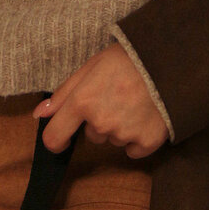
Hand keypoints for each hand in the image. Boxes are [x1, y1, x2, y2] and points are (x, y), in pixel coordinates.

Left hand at [33, 43, 168, 161]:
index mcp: (82, 102)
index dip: (56, 139)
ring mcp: (124, 134)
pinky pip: (133, 150)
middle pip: (91, 135)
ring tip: (134, 102)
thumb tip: (39, 115)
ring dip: (119, 127)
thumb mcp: (90, 67)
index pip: (54, 138)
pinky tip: (145, 117)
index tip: (62, 138)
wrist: (169, 61)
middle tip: (116, 97)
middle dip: (99, 120)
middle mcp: (101, 122)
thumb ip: (63, 94)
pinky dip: (137, 138)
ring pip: (113, 140)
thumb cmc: (127, 59)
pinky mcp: (147, 142)